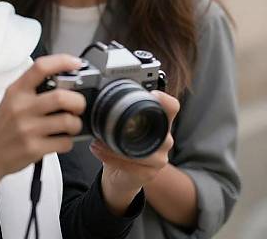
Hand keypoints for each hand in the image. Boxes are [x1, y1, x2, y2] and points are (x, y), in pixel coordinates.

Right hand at [0, 54, 85, 207]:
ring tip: (70, 125)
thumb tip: (65, 81)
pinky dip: (68, 141)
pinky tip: (60, 139)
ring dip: (76, 124)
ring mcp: (28, 129)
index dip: (62, 62)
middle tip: (78, 105)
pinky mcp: (34, 148)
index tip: (75, 63)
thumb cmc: (3, 126)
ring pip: (68, 122)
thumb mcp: (11, 99)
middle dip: (78, 101)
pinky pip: (64, 143)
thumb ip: (33, 89)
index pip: (41, 67)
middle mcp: (21, 107)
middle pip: (61, 97)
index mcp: (17, 90)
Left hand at [91, 91, 179, 214]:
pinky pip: (130, 165)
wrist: (119, 174)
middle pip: (156, 129)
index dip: (166, 100)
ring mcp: (159, 158)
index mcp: (159, 122)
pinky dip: (110, 157)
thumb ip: (119, 111)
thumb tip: (98, 96)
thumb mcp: (122, 126)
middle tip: (106, 123)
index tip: (154, 95)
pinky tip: (97, 150)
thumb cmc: (121, 145)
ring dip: (113, 145)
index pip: (171, 107)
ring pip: (140, 150)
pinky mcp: (150, 173)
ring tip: (97, 140)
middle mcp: (164, 139)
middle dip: (127, 127)